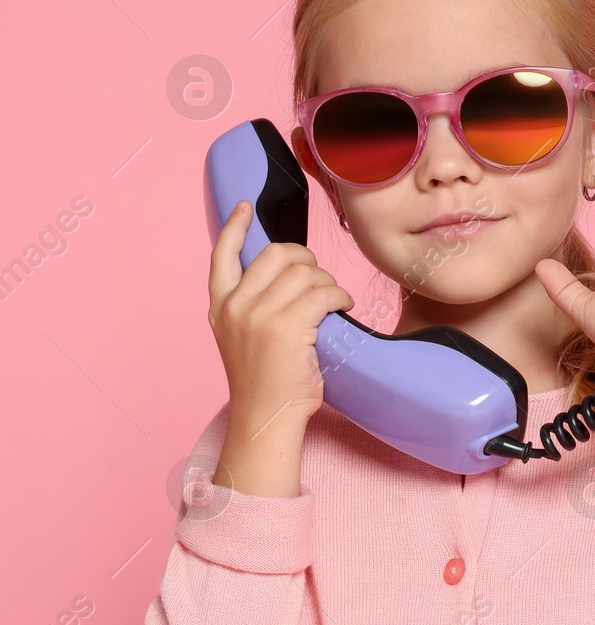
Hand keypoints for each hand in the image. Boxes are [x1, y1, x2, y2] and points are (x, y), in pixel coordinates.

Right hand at [209, 200, 354, 435]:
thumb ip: (254, 305)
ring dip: (328, 283)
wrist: (266, 418)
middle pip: (277, 255)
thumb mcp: (244, 337)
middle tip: (320, 280)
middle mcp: (234, 306)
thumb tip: (289, 275)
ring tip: (334, 302)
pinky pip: (324, 293)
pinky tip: (344, 308)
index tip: (244, 207)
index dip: (234, 227)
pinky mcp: (286, 327)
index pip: (222, 255)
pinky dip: (340, 296)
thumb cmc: (266, 382)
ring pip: (305, 273)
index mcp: (219, 306)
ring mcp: (258, 315)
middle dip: (306, 260)